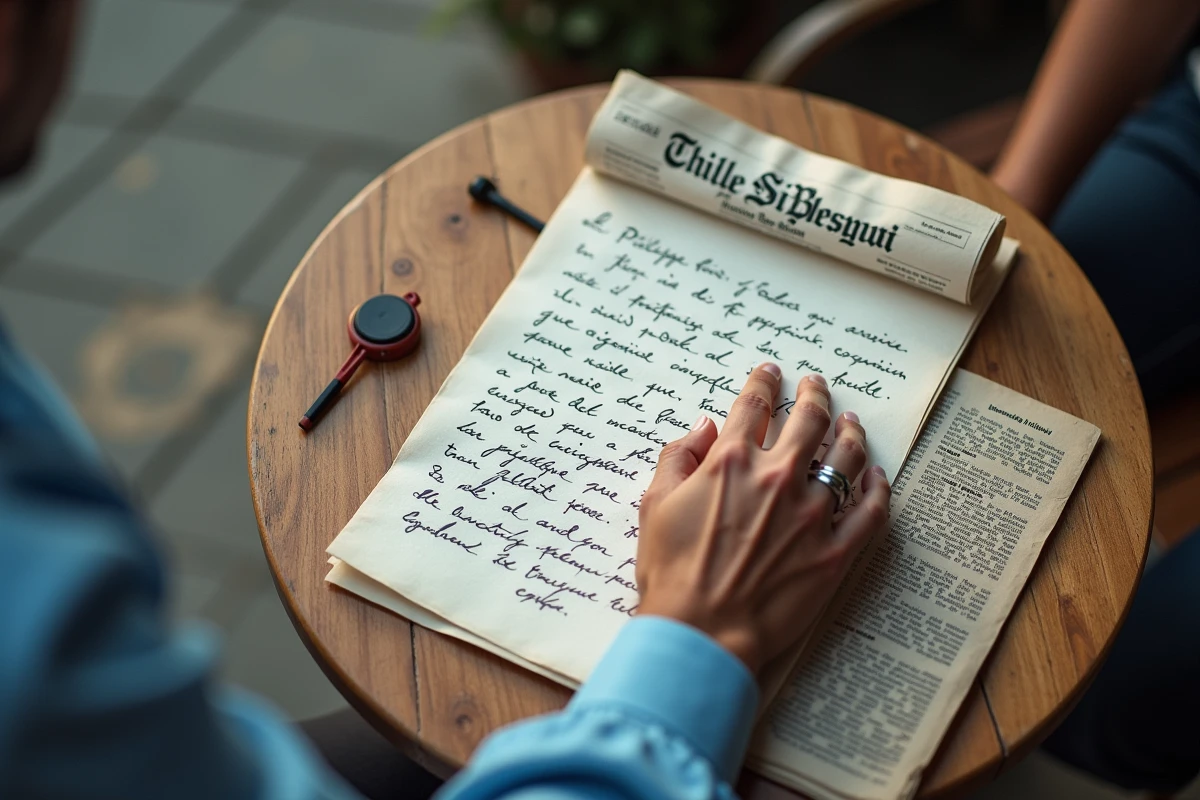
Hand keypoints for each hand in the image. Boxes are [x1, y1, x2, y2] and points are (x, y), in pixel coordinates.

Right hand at [635, 364, 890, 673]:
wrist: (702, 631)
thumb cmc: (672, 572)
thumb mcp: (654, 504)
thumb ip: (678, 457)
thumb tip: (704, 428)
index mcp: (731, 462)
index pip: (752, 405)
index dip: (763, 382)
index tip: (770, 372)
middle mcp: (777, 478)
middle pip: (808, 420)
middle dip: (814, 395)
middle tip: (817, 385)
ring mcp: (811, 515)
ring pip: (845, 458)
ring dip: (850, 432)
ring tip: (851, 421)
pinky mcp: (835, 552)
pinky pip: (870, 512)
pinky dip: (877, 488)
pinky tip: (877, 476)